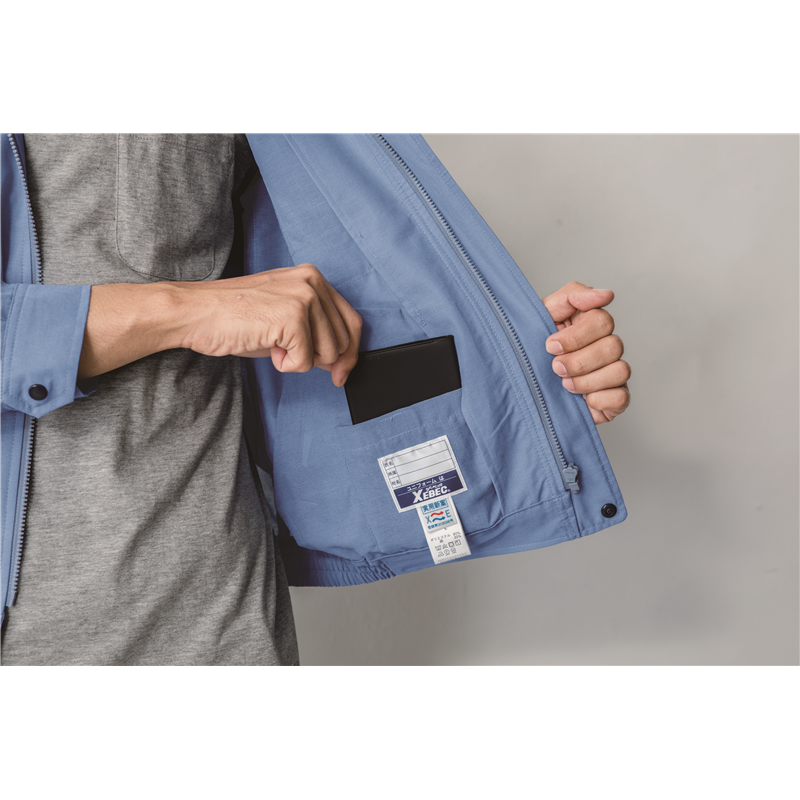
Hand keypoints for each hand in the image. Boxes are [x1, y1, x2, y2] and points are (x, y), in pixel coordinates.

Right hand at [79, 263, 361, 386]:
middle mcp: (313, 282)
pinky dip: (284, 365)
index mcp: (313, 277)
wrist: (196, 313)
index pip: (352, 322)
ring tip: (270, 342)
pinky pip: (305, 362)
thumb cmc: (235, 317)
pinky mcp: (293, 318)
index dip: (350, 354)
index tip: (341, 374)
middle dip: (319, 360)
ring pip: (327, 354)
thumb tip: (342, 363)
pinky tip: (265, 346)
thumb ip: (316, 333)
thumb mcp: (284, 320)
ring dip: (297, 360)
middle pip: (343, 343)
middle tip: (284, 352)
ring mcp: (304, 297)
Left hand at [541, 281, 630, 423]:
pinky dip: (600, 399)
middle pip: (613, 346)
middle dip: (579, 360)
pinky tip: (583, 400)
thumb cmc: (532, 348)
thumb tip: (606, 294)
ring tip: (565, 384)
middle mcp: (605, 346)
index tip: (550, 345)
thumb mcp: (543, 316)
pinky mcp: (614, 398)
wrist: (523, 386)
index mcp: (590, 325)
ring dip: (587, 381)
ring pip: (620, 371)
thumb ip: (571, 296)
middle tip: (555, 367)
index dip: (576, 336)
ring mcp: (612, 372)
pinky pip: (622, 398)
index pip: (602, 321)